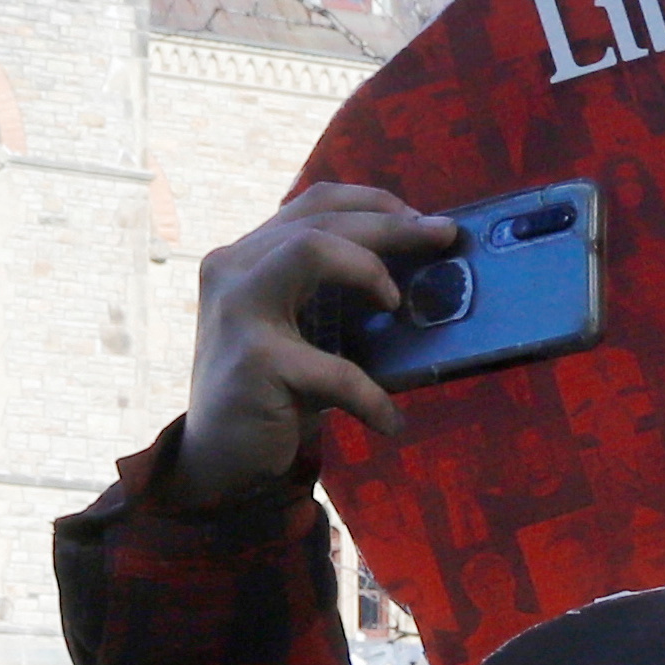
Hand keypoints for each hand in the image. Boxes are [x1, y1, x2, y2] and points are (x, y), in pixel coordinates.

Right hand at [169, 183, 456, 510]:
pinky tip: (390, 422)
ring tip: (398, 305)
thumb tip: (421, 284)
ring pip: (311, 249)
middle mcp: (234, 268)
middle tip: (444, 237)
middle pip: (321, 219)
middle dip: (392, 225)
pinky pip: (334, 368)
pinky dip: (372, 397)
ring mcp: (238, 309)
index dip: (374, 203)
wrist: (220, 461)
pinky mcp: (254, 360)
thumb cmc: (273, 394)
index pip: (314, 204)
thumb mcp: (303, 333)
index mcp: (250, 257)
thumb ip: (335, 299)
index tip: (424, 220)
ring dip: (369, 269)